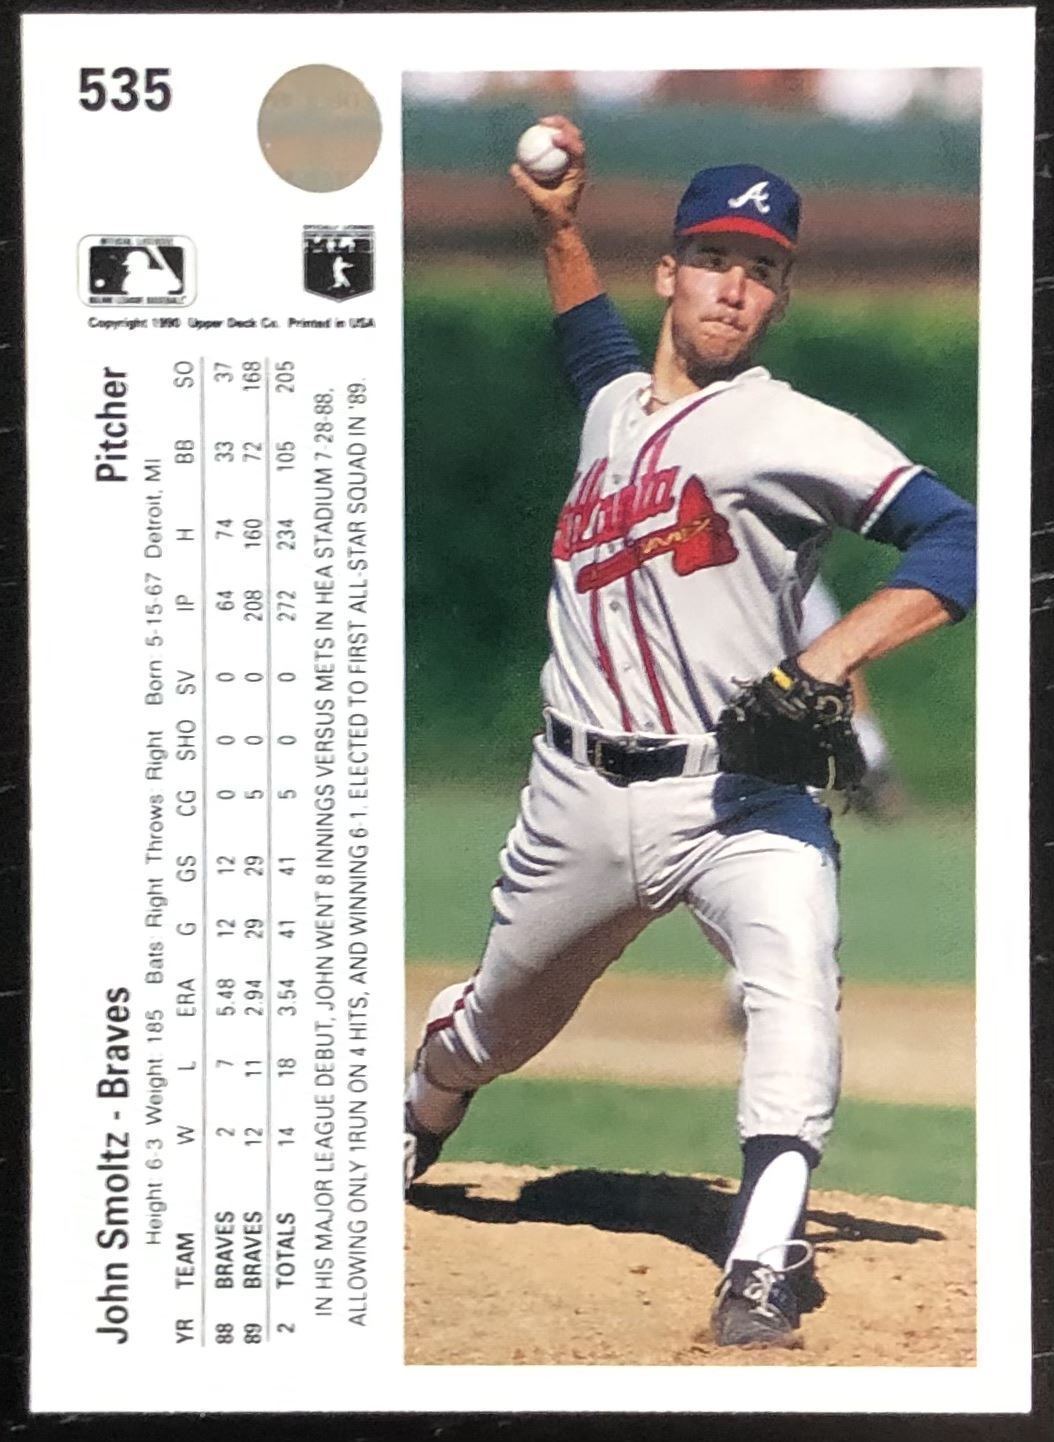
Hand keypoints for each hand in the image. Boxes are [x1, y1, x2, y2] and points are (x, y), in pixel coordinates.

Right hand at [509, 114, 587, 233]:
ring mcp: (568, 168)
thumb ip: (527, 185)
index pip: (577, 150)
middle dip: (562, 125)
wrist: (558, 231)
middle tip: (544, 121)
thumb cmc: (553, 219)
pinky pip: (552, 153)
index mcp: (577, 174)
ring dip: (554, 129)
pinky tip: (530, 139)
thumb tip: (514, 168)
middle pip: (574, 138)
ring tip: (539, 123)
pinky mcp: (558, 171)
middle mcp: (575, 168)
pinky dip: (543, 144)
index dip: (567, 139)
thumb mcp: (539, 202)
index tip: (552, 136)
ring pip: (565, 142)